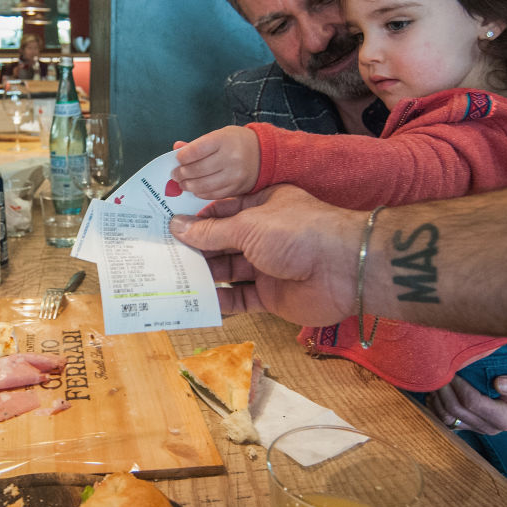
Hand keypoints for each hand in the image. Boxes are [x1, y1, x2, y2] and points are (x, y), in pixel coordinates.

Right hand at [169, 185, 361, 324]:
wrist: (344, 270)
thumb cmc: (298, 233)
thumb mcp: (248, 225)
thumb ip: (211, 231)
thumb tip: (177, 226)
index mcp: (263, 205)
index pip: (222, 210)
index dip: (196, 219)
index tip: (167, 227)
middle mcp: (264, 234)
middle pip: (222, 242)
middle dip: (195, 248)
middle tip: (162, 255)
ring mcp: (268, 266)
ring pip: (228, 270)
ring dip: (203, 275)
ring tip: (171, 278)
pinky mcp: (271, 296)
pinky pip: (240, 298)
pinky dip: (220, 301)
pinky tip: (196, 302)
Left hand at [172, 126, 260, 198]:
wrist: (265, 154)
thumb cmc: (237, 143)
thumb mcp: (219, 136)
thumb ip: (198, 144)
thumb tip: (177, 148)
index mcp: (224, 140)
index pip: (196, 150)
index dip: (182, 156)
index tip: (178, 159)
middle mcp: (231, 157)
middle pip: (197, 169)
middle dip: (182, 173)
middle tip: (175, 174)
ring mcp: (235, 175)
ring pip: (204, 185)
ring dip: (188, 185)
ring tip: (183, 183)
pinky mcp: (237, 188)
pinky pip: (213, 194)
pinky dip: (201, 193)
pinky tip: (196, 189)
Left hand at [426, 375, 506, 434]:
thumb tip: (501, 384)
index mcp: (503, 418)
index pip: (472, 402)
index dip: (459, 386)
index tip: (452, 369)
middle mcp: (489, 427)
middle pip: (456, 411)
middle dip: (444, 390)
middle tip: (437, 372)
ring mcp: (478, 428)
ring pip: (447, 419)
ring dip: (438, 399)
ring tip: (435, 381)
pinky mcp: (470, 426)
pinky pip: (447, 421)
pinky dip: (437, 407)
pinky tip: (435, 393)